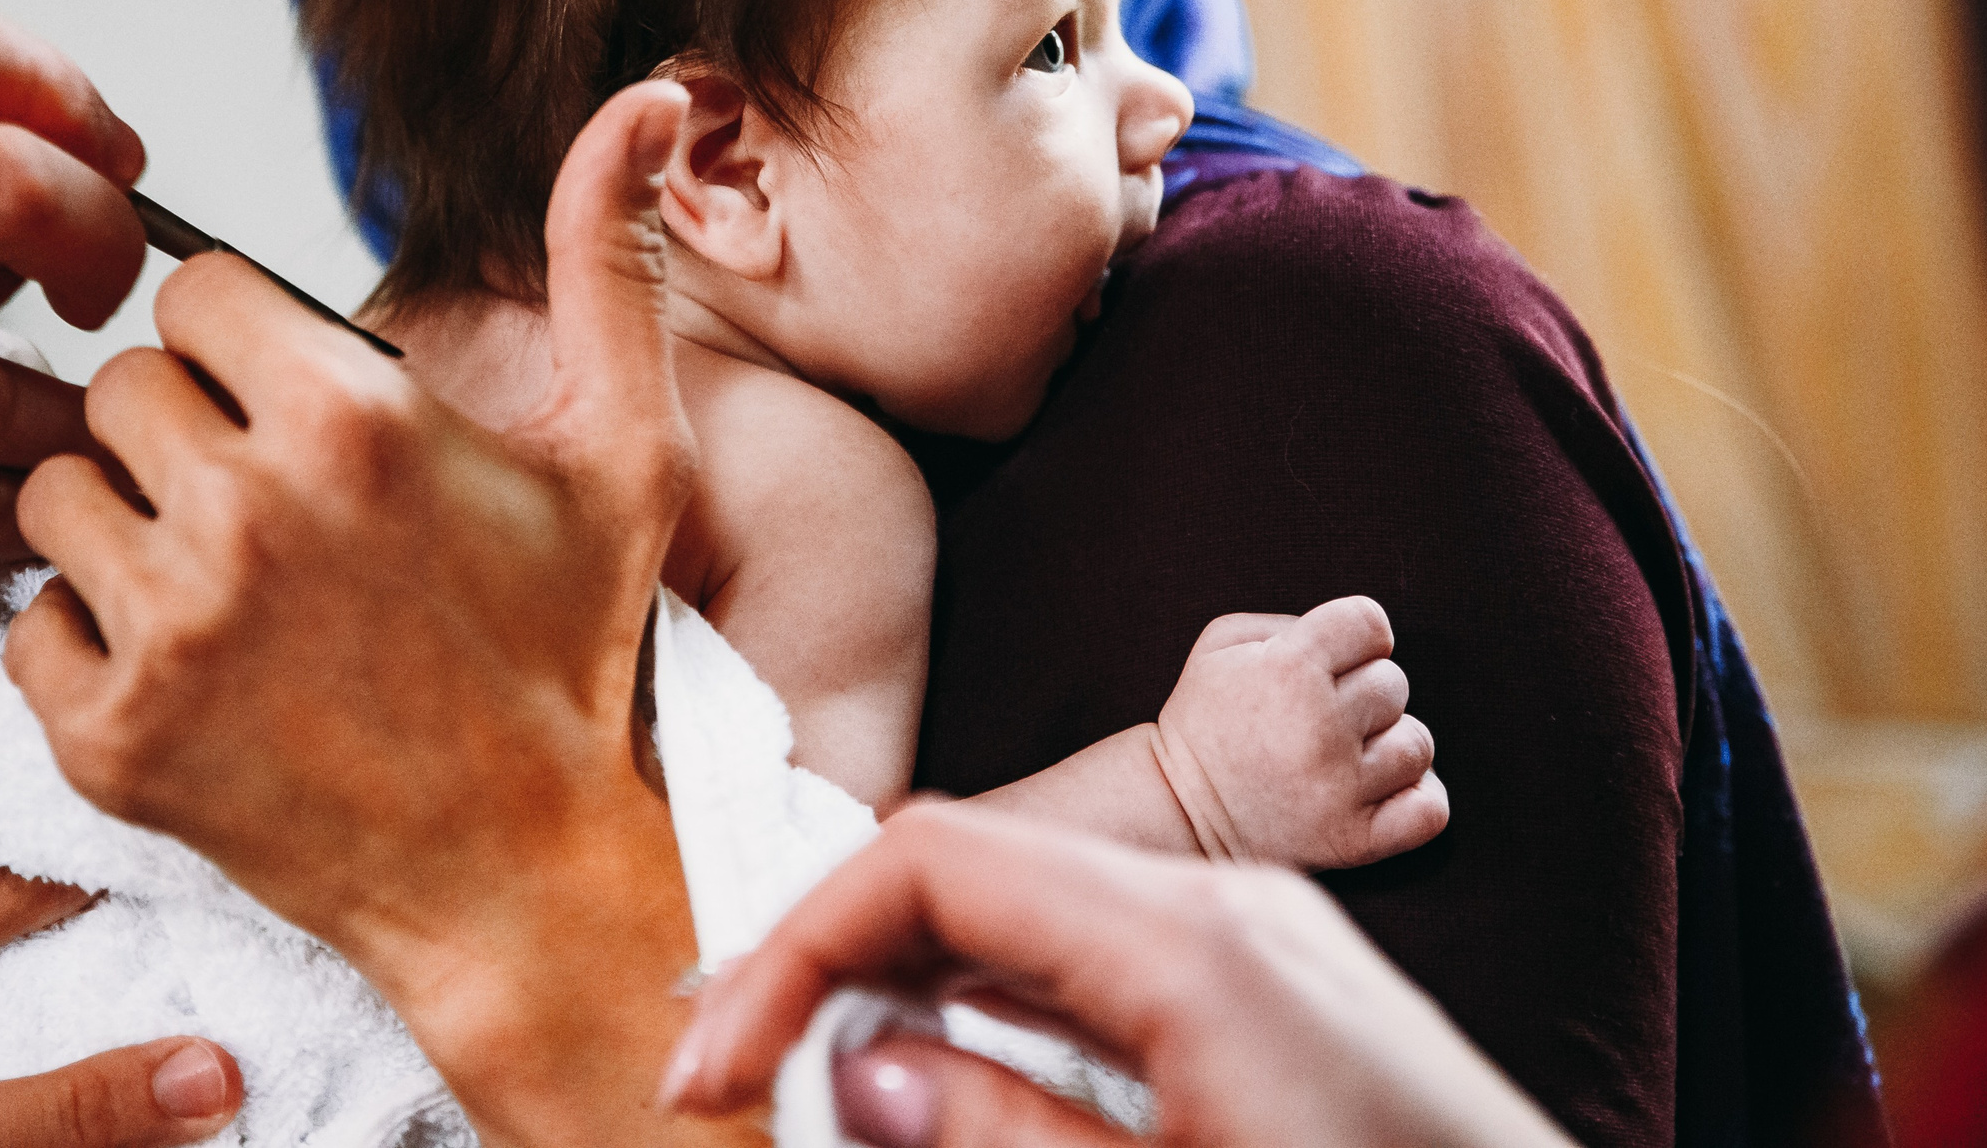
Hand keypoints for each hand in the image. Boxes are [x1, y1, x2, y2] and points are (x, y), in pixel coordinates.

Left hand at [9, 81, 742, 1145]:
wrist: (529, 873)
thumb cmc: (577, 655)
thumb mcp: (624, 450)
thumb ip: (609, 257)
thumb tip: (653, 93)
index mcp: (354, 417)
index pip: (192, 291)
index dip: (244, 345)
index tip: (296, 409)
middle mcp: (245, 512)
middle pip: (117, 386)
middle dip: (184, 431)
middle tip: (268, 506)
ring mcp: (168, 631)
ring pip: (53, 496)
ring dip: (123, 526)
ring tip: (224, 580)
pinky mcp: (110, 738)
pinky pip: (25, 626)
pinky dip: (87, 644)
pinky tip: (193, 668)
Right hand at [662, 802, 1570, 1147]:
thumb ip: (1005, 1133)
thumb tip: (852, 1068)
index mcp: (1191, 935)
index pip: (934, 865)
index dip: (796, 948)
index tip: (709, 1066)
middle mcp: (1223, 905)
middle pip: (972, 874)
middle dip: (835, 963)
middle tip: (732, 1079)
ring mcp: (1258, 941)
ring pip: (1028, 916)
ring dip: (909, 987)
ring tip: (820, 1084)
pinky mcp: (1276, 992)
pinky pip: (1099, 961)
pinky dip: (999, 1008)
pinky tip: (950, 1072)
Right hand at [1149, 599, 1446, 868]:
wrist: (1177, 810)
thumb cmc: (1206, 718)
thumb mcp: (1221, 645)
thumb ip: (1291, 623)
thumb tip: (1358, 638)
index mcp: (1288, 667)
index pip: (1371, 624)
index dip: (1354, 637)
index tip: (1330, 661)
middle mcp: (1320, 726)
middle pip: (1395, 682)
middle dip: (1362, 692)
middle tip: (1320, 716)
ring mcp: (1340, 787)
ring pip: (1418, 744)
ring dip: (1388, 745)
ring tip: (1345, 756)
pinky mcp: (1353, 839)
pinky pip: (1429, 810)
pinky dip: (1416, 799)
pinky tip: (1379, 791)